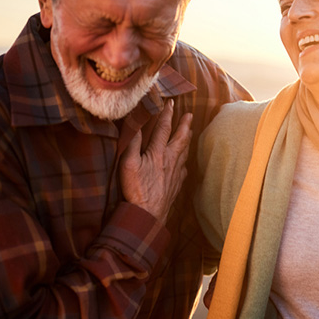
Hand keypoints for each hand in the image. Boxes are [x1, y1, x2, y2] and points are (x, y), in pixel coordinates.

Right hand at [120, 100, 192, 219]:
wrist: (148, 214)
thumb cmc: (136, 190)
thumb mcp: (128, 164)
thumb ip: (132, 144)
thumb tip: (135, 126)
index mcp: (158, 153)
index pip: (164, 129)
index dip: (167, 115)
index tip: (171, 103)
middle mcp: (170, 160)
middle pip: (180, 138)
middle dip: (184, 125)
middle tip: (190, 114)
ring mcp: (176, 173)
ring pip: (184, 152)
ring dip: (187, 140)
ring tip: (190, 132)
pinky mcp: (177, 184)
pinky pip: (184, 168)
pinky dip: (185, 160)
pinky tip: (184, 162)